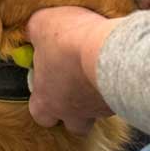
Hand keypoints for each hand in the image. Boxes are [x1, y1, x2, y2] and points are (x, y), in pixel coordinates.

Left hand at [25, 6, 122, 134]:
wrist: (106, 51)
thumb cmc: (66, 41)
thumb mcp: (39, 25)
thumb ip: (33, 33)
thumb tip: (32, 33)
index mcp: (46, 100)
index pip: (40, 115)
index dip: (43, 102)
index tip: (45, 83)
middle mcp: (72, 112)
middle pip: (73, 124)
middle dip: (72, 110)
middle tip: (72, 86)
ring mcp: (97, 110)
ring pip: (95, 112)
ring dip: (92, 97)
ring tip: (92, 75)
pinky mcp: (119, 103)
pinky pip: (112, 100)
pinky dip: (109, 87)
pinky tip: (107, 69)